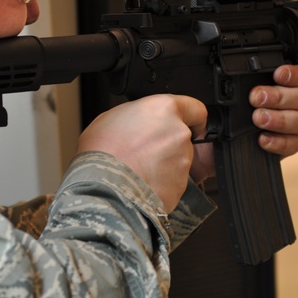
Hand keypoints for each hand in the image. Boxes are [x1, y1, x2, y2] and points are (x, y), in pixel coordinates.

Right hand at [77, 94, 207, 212]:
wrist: (101, 188)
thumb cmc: (101, 153)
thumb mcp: (111, 117)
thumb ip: (139, 115)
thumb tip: (143, 121)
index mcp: (164, 109)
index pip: (196, 109)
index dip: (190, 118)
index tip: (187, 124)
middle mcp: (179, 133)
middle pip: (183, 137)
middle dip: (169, 144)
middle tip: (144, 151)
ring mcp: (183, 161)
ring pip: (179, 161)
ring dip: (164, 165)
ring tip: (138, 169)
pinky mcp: (181, 185)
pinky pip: (174, 182)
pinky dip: (162, 183)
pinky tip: (141, 183)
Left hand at [189, 65, 297, 184]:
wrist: (206, 149)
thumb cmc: (215, 119)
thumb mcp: (217, 99)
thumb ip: (226, 88)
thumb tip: (222, 85)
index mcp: (273, 86)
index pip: (296, 76)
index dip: (292, 74)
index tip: (278, 74)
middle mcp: (284, 104)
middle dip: (279, 96)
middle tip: (256, 98)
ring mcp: (286, 126)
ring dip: (280, 118)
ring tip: (258, 119)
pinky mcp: (284, 146)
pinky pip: (295, 143)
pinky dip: (280, 141)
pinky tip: (263, 139)